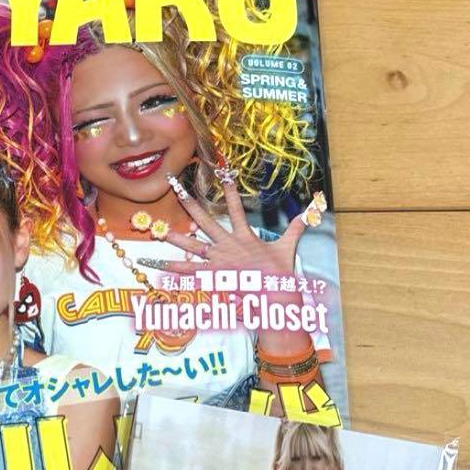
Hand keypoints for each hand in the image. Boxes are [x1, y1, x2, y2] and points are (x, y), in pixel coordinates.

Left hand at [152, 174, 322, 282]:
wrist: (275, 296)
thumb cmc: (280, 275)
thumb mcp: (288, 248)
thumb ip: (296, 229)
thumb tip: (311, 211)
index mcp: (245, 237)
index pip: (236, 208)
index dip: (229, 190)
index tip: (222, 173)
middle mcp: (228, 246)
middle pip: (205, 221)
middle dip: (190, 205)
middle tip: (176, 190)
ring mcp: (219, 262)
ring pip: (192, 247)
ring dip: (174, 239)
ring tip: (158, 231)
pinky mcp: (213, 278)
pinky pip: (190, 273)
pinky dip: (175, 271)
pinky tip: (159, 267)